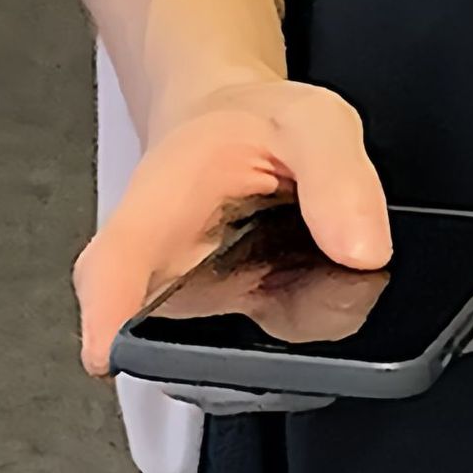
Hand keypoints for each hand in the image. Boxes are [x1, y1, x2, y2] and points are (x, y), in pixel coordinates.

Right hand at [73, 78, 389, 375]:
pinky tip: (344, 265)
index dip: (108, 317)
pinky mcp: (245, 325)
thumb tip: (364, 253)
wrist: (245, 130)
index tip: (112, 350)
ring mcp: (204, 309)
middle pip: (192, 340)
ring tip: (339, 241)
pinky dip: (331, 310)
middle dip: (279, 316)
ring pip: (257, 352)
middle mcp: (164, 276)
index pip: (115, 269)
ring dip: (316, 311)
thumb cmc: (258, 124)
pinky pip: (293, 338)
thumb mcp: (311, 120)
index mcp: (155, 207)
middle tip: (338, 255)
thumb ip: (337, 176)